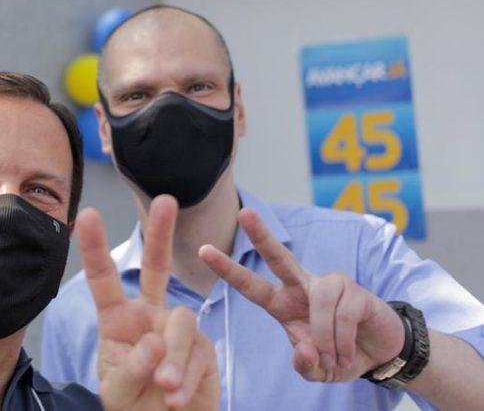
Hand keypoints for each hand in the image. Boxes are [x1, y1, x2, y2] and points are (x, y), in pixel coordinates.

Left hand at [79, 196, 218, 409]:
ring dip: (172, 358)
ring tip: (164, 388)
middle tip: (167, 201)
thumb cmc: (134, 407)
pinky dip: (186, 376)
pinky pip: (198, 351)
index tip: (89, 215)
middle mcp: (149, 316)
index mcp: (117, 320)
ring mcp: (177, 330)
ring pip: (181, 322)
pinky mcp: (204, 348)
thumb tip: (155, 342)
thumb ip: (130, 368)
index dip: (95, 248)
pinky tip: (175, 398)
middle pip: (157, 268)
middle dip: (162, 234)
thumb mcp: (117, 391)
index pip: (104, 280)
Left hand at [199, 208, 405, 382]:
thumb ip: (305, 365)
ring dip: (326, 337)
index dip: (228, 270)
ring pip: (319, 301)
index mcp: (283, 303)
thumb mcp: (318, 370)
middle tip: (243, 213)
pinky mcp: (356, 290)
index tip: (203, 250)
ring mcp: (330, 284)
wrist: (380, 354)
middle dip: (261, 235)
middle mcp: (303, 286)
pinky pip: (342, 313)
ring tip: (335, 357)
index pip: (251, 285)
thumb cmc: (340, 355)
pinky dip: (343, 340)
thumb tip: (304, 349)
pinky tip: (348, 350)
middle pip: (279, 257)